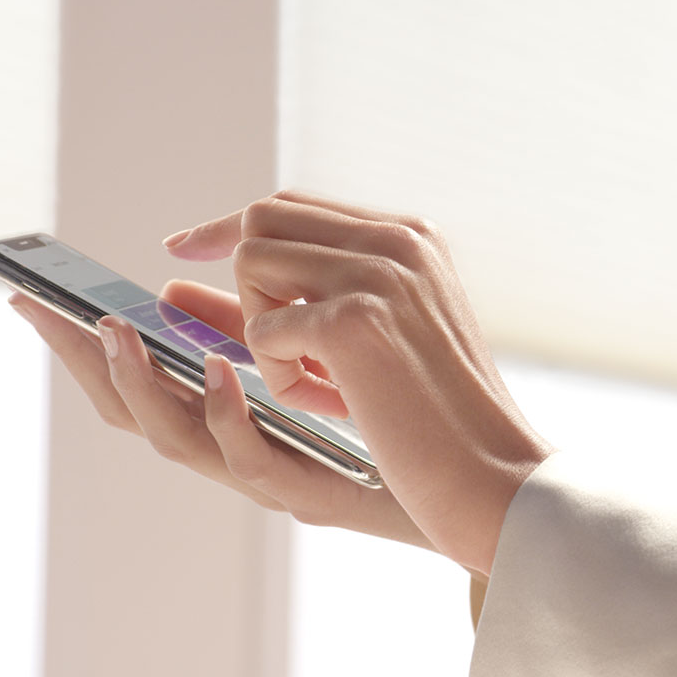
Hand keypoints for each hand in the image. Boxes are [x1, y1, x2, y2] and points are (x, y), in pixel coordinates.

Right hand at [7, 279, 436, 552]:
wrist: (473, 483)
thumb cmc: (396, 410)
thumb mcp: (313, 351)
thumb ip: (247, 319)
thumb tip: (182, 278)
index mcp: (235, 418)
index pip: (144, 383)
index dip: (90, 344)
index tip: (49, 296)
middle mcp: (239, 450)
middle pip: (136, 413)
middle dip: (79, 362)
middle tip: (38, 309)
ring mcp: (272, 476)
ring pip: (178, 440)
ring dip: (139, 383)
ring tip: (114, 332)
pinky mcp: (315, 493)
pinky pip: (252, 458)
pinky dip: (225, 412)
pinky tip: (223, 365)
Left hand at [164, 191, 553, 575]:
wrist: (493, 472)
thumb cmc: (438, 412)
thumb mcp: (388, 332)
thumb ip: (326, 290)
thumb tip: (230, 266)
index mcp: (409, 236)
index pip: (294, 205)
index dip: (230, 224)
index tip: (184, 245)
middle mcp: (396, 239)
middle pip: (263, 218)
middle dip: (238, 276)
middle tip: (244, 329)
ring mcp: (377, 273)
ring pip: (253, 263)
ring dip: (264, 331)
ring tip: (312, 379)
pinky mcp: (354, 321)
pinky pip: (264, 331)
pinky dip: (280, 375)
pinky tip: (332, 404)